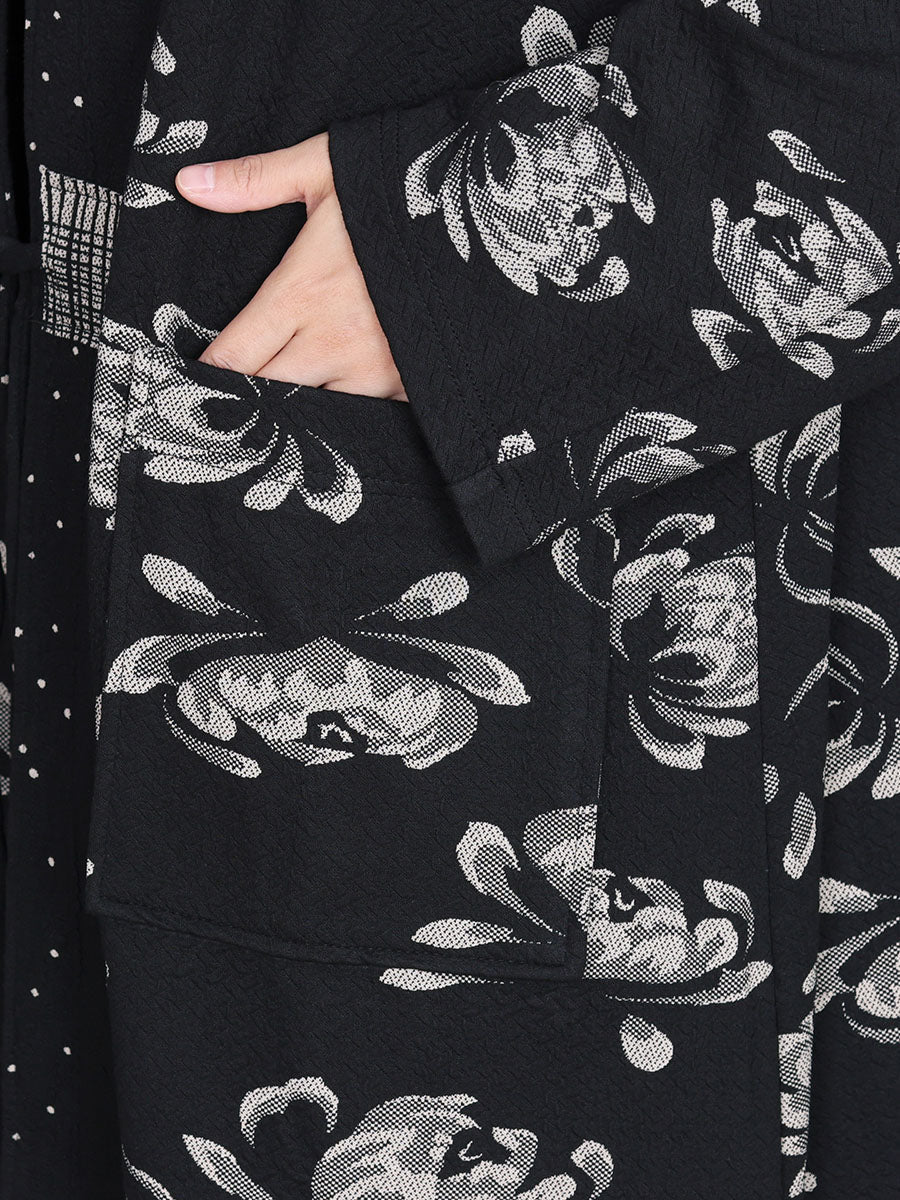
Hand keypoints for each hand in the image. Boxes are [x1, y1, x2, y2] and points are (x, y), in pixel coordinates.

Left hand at [175, 132, 406, 399]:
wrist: (493, 220)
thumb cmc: (406, 190)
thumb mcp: (327, 169)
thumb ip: (255, 181)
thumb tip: (188, 183)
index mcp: (301, 294)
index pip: (232, 355)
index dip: (205, 374)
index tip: (190, 381)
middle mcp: (332, 344)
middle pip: (264, 396)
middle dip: (239, 404)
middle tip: (221, 410)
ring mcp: (375, 373)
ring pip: (313, 416)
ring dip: (292, 417)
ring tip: (274, 420)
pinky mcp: (410, 387)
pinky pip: (366, 420)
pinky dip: (347, 421)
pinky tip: (335, 417)